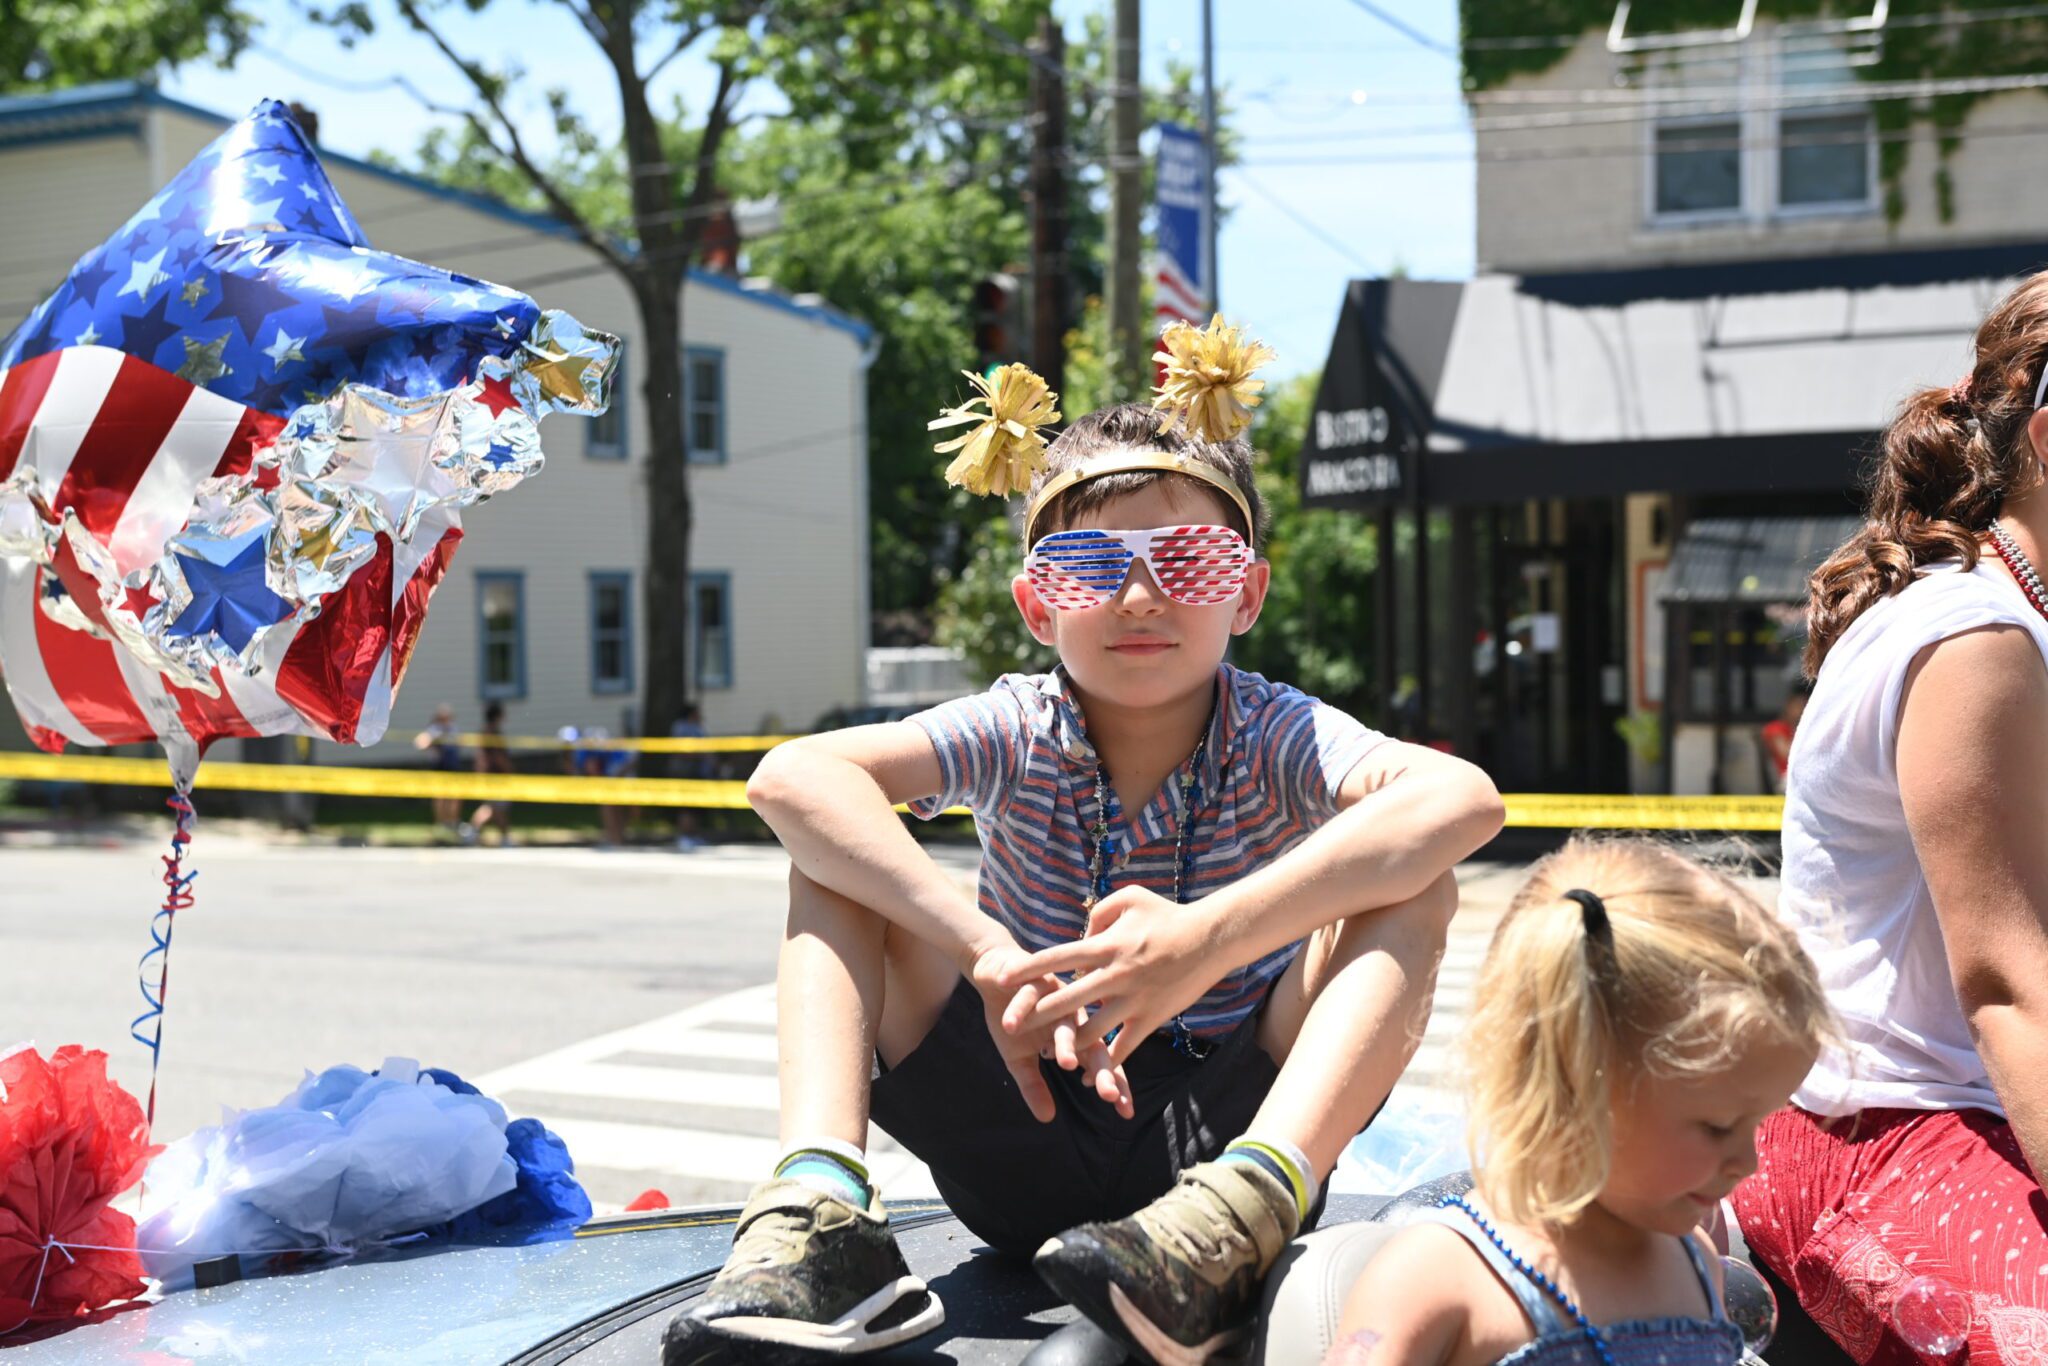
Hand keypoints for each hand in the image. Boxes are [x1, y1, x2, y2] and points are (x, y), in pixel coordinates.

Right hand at [969, 942, 1131, 1122]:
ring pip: (1066, 1021)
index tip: (1125, 1110)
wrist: (997, 975)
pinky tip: (1010, 1026)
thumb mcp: (1019, 1057)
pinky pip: (1029, 997)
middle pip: (1092, 1044)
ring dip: (1066, 1041)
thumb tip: (1047, 1119)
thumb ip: (1034, 1085)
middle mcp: (1074, 1016)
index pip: (1098, 1064)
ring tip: (1064, 1064)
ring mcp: (1057, 997)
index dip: (1112, 1084)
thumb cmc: (1016, 1017)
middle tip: (1108, 1094)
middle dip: (1101, 1069)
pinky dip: (1019, 1011)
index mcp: (1076, 1035)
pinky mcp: (1035, 978)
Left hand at [997, 886, 1221, 1065]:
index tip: (999, 979)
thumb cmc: (1168, 916)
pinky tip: (1089, 1076)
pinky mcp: (1151, 1018)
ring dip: (1067, 1044)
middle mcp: (1115, 974)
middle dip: (1035, 1014)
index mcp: (1106, 945)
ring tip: (1045, 1054)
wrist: (1211, 939)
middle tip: (1008, 1026)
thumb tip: (1082, 931)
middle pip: (1067, 999)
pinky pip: (1123, 1047)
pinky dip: (1105, 1064)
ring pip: (1092, 1030)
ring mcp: (1134, 999)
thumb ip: (1099, 913)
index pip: (1058, 958)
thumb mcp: (1130, 899)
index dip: (1028, 969)